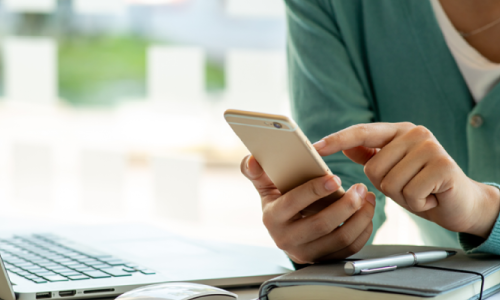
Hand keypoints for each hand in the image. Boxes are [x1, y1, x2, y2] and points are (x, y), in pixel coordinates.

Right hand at [241, 155, 375, 263]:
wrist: (286, 231)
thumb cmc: (279, 203)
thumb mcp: (266, 187)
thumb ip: (257, 172)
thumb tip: (252, 160)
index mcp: (272, 218)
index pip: (293, 203)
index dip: (314, 190)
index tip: (335, 178)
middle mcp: (287, 239)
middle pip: (322, 224)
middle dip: (345, 205)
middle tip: (360, 188)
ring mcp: (307, 252)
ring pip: (340, 239)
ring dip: (360, 217)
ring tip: (367, 198)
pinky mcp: (324, 259)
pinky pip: (349, 249)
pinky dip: (363, 230)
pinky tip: (366, 213)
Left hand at [314, 123, 499, 238]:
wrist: (460, 202)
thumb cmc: (422, 185)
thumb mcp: (392, 170)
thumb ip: (371, 156)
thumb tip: (347, 146)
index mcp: (399, 131)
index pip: (361, 132)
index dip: (337, 140)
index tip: (315, 148)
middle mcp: (415, 133)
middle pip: (373, 169)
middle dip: (387, 187)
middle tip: (410, 186)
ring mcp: (430, 147)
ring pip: (389, 183)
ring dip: (403, 196)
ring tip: (421, 191)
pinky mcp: (443, 165)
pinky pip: (409, 193)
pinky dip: (417, 203)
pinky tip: (431, 197)